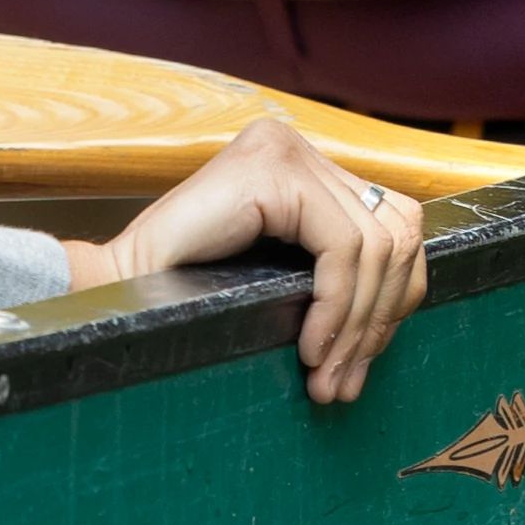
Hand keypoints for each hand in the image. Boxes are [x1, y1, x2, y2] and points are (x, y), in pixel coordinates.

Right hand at [61, 115, 429, 404]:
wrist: (118, 291)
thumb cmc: (188, 292)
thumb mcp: (282, 273)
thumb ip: (334, 270)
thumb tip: (406, 302)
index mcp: (303, 164)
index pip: (394, 223)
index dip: (396, 298)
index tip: (362, 361)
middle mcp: (297, 145)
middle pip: (398, 231)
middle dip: (383, 317)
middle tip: (347, 379)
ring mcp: (284, 150)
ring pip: (377, 244)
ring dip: (359, 324)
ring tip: (327, 375)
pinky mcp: (271, 170)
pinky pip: (343, 248)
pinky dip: (337, 308)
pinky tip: (309, 347)